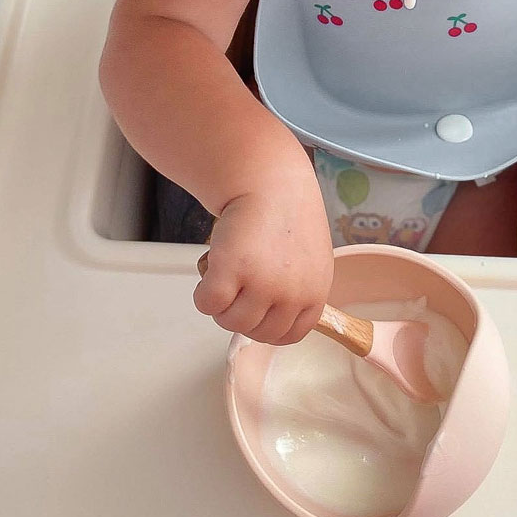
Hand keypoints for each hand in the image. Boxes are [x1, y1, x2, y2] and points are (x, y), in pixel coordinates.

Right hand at [193, 163, 333, 344]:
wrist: (270, 180)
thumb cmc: (285, 214)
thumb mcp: (308, 260)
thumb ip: (296, 291)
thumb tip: (271, 317)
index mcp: (315, 293)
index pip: (288, 335)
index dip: (266, 324)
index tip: (255, 305)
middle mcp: (292, 294)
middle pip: (255, 332)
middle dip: (240, 310)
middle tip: (239, 278)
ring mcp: (263, 285)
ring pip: (229, 321)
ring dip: (221, 300)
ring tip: (229, 264)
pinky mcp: (232, 271)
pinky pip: (207, 304)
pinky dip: (202, 290)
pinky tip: (212, 265)